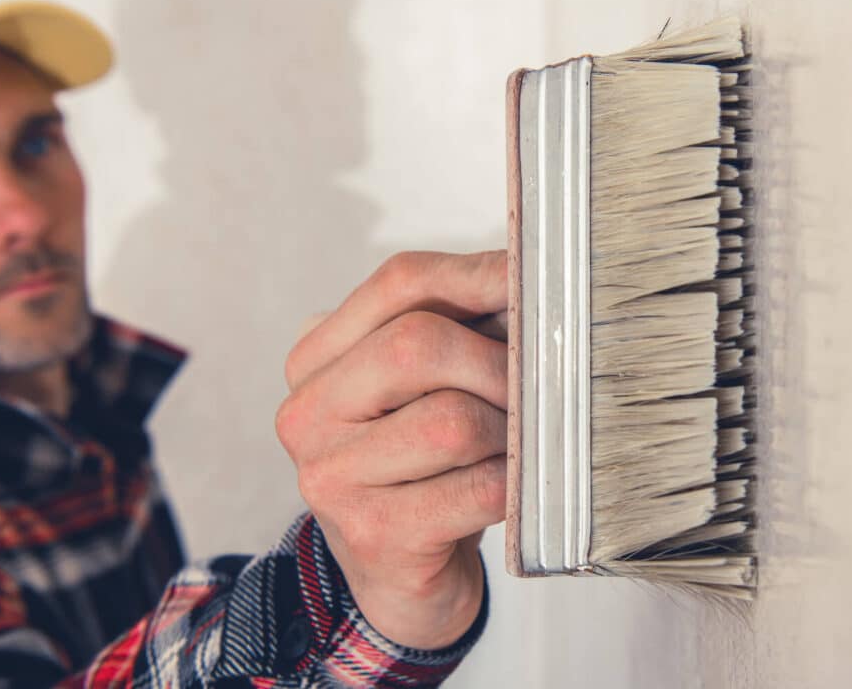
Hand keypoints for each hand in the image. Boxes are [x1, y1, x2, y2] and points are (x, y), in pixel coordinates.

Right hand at [276, 250, 507, 649]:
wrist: (402, 576)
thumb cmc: (421, 468)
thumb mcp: (421, 387)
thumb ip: (459, 328)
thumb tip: (534, 280)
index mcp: (314, 360)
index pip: (400, 283)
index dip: (479, 275)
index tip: (540, 281)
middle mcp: (308, 414)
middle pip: (418, 344)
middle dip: (500, 362)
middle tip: (543, 384)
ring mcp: (332, 478)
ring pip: (452, 421)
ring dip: (510, 431)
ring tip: (521, 442)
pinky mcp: (374, 534)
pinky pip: (476, 488)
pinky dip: (514, 482)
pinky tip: (515, 484)